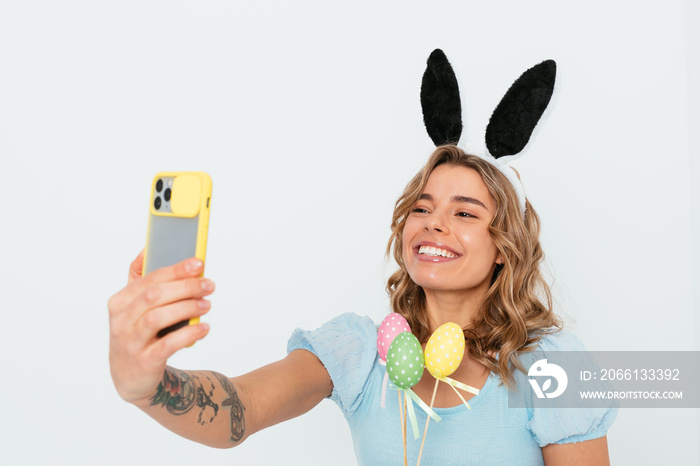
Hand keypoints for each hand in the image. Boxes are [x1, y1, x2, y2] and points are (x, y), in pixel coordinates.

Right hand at [108, 251, 214, 404]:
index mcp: (120, 301)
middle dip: (185, 287)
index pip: (150, 279)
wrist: (131, 377)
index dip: (176, 269)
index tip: (199, 263)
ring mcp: (130, 342)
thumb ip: (141, 278)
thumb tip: (148, 247)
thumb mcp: (134, 306)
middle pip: (154, 295)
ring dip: (187, 308)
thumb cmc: (138, 333)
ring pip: (158, 318)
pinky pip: (167, 345)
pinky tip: (204, 328)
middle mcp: (121, 320)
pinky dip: (188, 334)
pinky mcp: (144, 362)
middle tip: (209, 285)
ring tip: (207, 304)